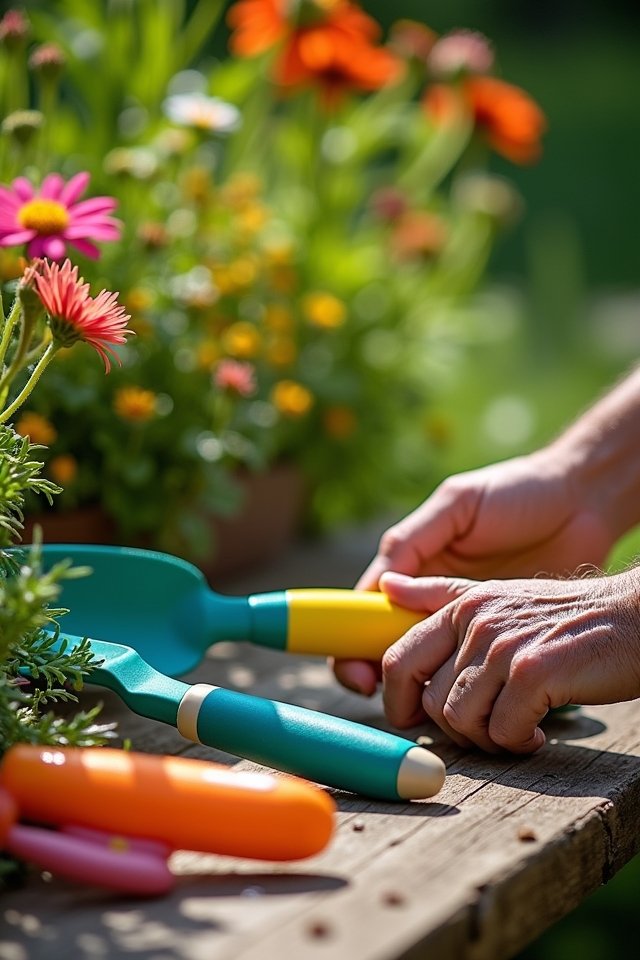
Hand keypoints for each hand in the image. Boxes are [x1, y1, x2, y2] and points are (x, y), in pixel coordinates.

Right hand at [333, 449, 615, 695]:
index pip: (367, 609)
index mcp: (416, 563)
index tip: (359, 671)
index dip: (351, 642)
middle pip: (390, 643)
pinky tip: (467, 702)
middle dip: (380, 677)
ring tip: (427, 710)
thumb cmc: (518, 491)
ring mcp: (467, 618)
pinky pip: (474, 667)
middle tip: (390, 702)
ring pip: (429, 664)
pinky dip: (464, 688)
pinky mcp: (503, 633)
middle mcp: (434, 595)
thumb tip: (382, 582)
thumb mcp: (460, 504)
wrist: (582, 501)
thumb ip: (416, 537)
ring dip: (421, 691)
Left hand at [375, 567, 639, 752]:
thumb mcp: (498, 596)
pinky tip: (538, 734)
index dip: (396, 701)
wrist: (632, 619)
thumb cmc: (566, 617)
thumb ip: (440, 594)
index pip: (397, 660)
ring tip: (518, 728)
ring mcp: (502, 646)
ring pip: (461, 720)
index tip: (416, 722)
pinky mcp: (533, 672)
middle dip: (456, 729)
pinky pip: (502, 731)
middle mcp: (475, 622)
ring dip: (489, 738)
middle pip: (430, 701)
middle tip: (489, 728)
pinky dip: (519, 743)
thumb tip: (387, 586)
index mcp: (460, 607)